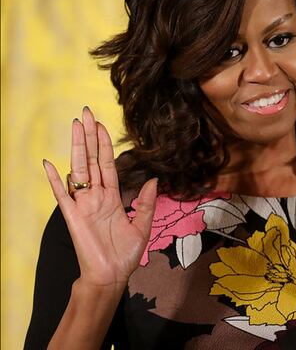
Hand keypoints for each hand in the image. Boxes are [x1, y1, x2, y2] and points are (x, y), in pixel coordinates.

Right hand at [42, 107, 157, 290]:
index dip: (105, 144)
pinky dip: (55, 180)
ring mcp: (83, 204)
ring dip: (77, 148)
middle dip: (89, 136)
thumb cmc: (125, 254)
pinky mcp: (73, 216)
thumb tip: (152, 180)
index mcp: (112, 197)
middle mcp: (96, 196)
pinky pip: (62, 195)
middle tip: (85, 113)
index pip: (108, 164)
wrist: (112, 276)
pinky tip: (49, 163)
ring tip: (75, 126)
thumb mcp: (143, 226)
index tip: (101, 124)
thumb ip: (146, 203)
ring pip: (79, 170)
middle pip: (92, 160)